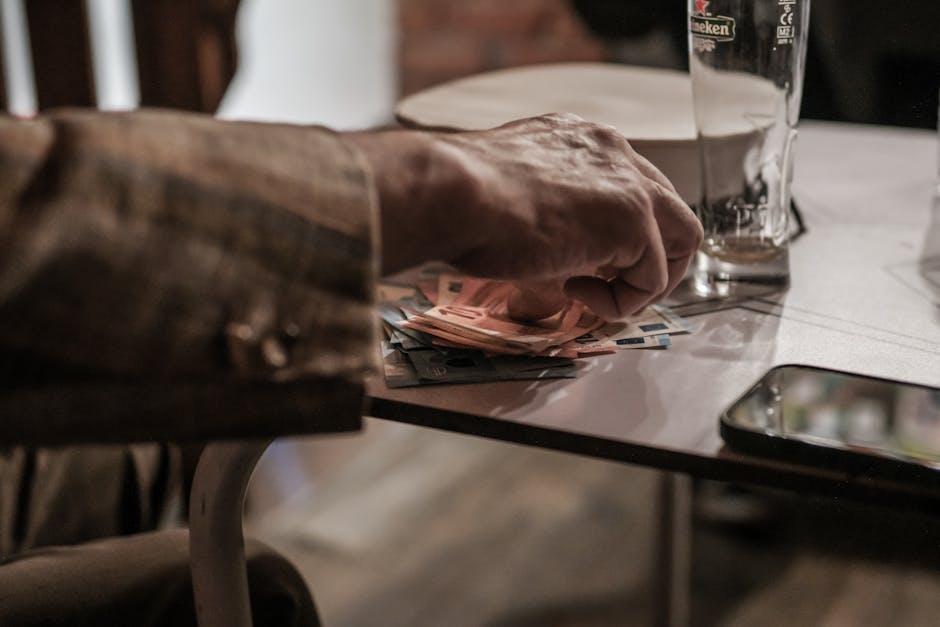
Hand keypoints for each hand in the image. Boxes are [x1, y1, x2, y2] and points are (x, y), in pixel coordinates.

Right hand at [347, 113, 702, 319]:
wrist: (453, 193)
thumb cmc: (459, 197)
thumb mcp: (513, 190)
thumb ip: (547, 205)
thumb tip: (551, 245)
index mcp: (584, 140)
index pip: (633, 185)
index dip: (621, 232)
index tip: (587, 260)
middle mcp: (616, 152)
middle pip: (671, 209)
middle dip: (651, 256)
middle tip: (610, 285)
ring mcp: (630, 185)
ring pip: (681, 240)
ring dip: (645, 280)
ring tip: (596, 296)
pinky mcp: (632, 222)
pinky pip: (653, 278)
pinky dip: (621, 301)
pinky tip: (577, 293)